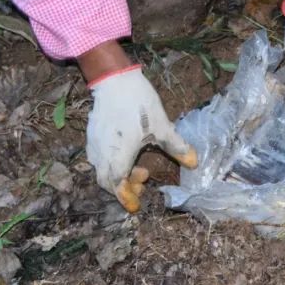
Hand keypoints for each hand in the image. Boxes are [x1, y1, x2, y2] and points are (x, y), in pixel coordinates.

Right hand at [85, 65, 197, 211]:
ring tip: (140, 166)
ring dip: (119, 175)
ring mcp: (94, 144)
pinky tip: (128, 154)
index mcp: (119, 155)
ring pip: (102, 170)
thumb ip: (176, 146)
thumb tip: (193, 163)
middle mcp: (102, 153)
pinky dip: (112, 164)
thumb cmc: (138, 103)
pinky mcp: (92, 135)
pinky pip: (98, 158)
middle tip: (144, 180)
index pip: (117, 186)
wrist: (114, 78)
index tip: (136, 206)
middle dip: (125, 187)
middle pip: (107, 181)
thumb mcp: (162, 126)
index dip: (126, 198)